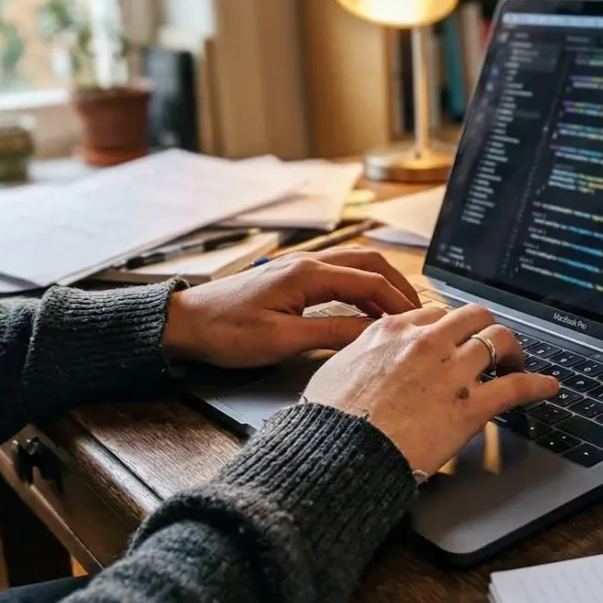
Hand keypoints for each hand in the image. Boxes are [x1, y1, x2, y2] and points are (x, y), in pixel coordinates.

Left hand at [162, 248, 421, 367]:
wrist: (183, 323)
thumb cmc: (225, 332)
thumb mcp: (282, 340)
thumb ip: (332, 335)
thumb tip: (373, 335)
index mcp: (308, 274)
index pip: (370, 282)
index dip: (399, 302)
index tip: (420, 321)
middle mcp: (306, 263)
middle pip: (368, 264)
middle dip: (398, 286)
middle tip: (419, 312)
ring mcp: (297, 267)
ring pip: (353, 264)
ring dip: (380, 283)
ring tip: (398, 309)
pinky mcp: (289, 277)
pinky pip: (336, 273)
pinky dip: (359, 285)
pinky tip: (364, 305)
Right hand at [302, 304, 559, 474]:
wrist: (340, 452)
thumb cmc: (329, 420)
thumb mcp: (335, 370)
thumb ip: (359, 355)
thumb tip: (362, 357)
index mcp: (392, 331)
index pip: (433, 312)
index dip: (448, 327)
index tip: (453, 338)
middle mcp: (426, 342)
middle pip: (473, 315)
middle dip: (484, 328)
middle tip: (490, 345)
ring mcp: (452, 371)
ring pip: (499, 340)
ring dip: (512, 350)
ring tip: (516, 362)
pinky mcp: (471, 405)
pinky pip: (516, 386)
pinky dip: (536, 384)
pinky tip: (547, 387)